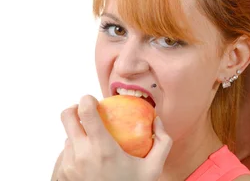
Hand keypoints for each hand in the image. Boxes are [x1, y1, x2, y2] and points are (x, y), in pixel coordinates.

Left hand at [56, 95, 171, 180]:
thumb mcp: (154, 168)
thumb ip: (162, 141)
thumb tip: (156, 119)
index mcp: (103, 149)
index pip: (85, 112)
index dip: (87, 100)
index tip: (93, 99)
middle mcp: (81, 155)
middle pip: (67, 118)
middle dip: (75, 109)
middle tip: (87, 112)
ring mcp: (69, 167)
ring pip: (67, 138)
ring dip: (78, 135)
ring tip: (94, 143)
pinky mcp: (62, 176)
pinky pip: (65, 155)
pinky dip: (75, 152)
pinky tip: (88, 161)